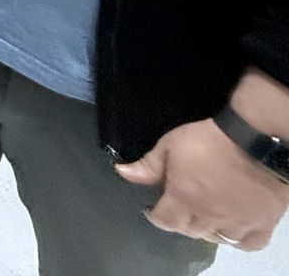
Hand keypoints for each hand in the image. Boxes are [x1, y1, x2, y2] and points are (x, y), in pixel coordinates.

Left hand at [117, 119, 288, 251]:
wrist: (255, 140)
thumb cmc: (208, 141)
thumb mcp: (170, 145)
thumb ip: (148, 165)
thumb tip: (122, 173)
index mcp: (184, 199)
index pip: (164, 221)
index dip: (154, 215)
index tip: (152, 207)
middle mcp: (209, 216)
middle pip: (189, 230)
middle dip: (178, 221)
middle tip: (178, 207)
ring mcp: (237, 222)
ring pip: (217, 239)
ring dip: (206, 230)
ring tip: (202, 216)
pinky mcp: (262, 222)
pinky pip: (248, 243)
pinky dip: (238, 239)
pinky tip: (233, 228)